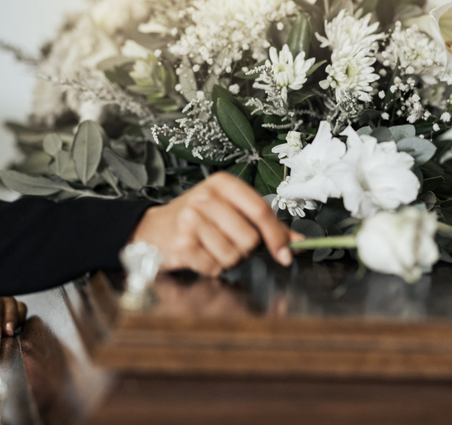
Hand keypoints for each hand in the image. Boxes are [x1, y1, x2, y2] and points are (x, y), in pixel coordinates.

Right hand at [129, 172, 302, 275]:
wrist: (155, 229)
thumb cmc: (198, 218)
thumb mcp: (229, 209)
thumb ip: (265, 224)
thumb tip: (297, 241)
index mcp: (222, 184)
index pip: (260, 210)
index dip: (276, 236)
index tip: (284, 254)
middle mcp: (205, 197)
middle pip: (249, 238)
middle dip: (244, 249)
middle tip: (229, 242)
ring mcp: (191, 220)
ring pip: (233, 255)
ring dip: (227, 259)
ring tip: (212, 247)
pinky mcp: (181, 243)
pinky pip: (214, 267)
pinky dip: (211, 267)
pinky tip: (200, 254)